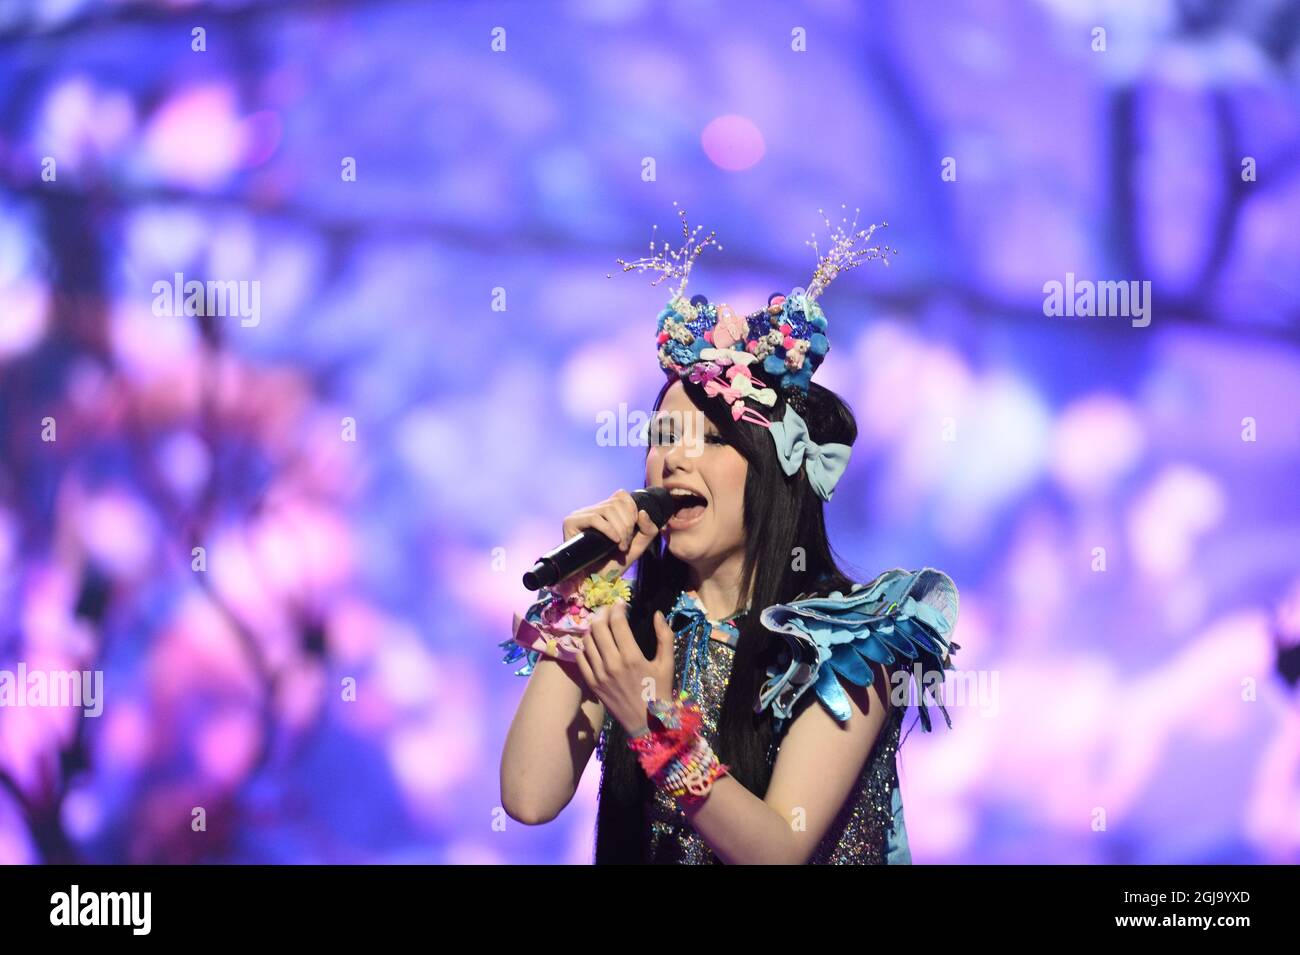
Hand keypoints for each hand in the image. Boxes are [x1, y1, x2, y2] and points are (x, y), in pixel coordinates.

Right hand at [561, 490, 661, 579]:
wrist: (595, 582)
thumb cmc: (614, 564)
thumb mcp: (637, 546)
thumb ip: (648, 530)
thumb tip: (642, 512)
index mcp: (605, 511)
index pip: (621, 495)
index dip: (632, 510)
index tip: (633, 530)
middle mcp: (591, 510)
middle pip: (616, 503)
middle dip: (627, 524)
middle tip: (625, 544)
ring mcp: (580, 515)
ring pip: (608, 509)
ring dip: (620, 528)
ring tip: (620, 546)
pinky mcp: (570, 522)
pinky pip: (594, 518)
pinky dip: (608, 529)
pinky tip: (614, 541)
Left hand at [574, 600, 676, 736]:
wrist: (647, 724)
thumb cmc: (659, 692)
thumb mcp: (667, 664)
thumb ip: (665, 636)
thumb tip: (658, 614)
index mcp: (632, 657)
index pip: (617, 622)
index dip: (618, 608)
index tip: (622, 604)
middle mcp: (612, 664)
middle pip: (598, 627)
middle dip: (603, 613)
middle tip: (609, 611)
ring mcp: (599, 674)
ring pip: (587, 640)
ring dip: (593, 628)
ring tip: (601, 625)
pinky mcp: (591, 684)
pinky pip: (581, 658)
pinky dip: (585, 646)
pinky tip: (594, 644)